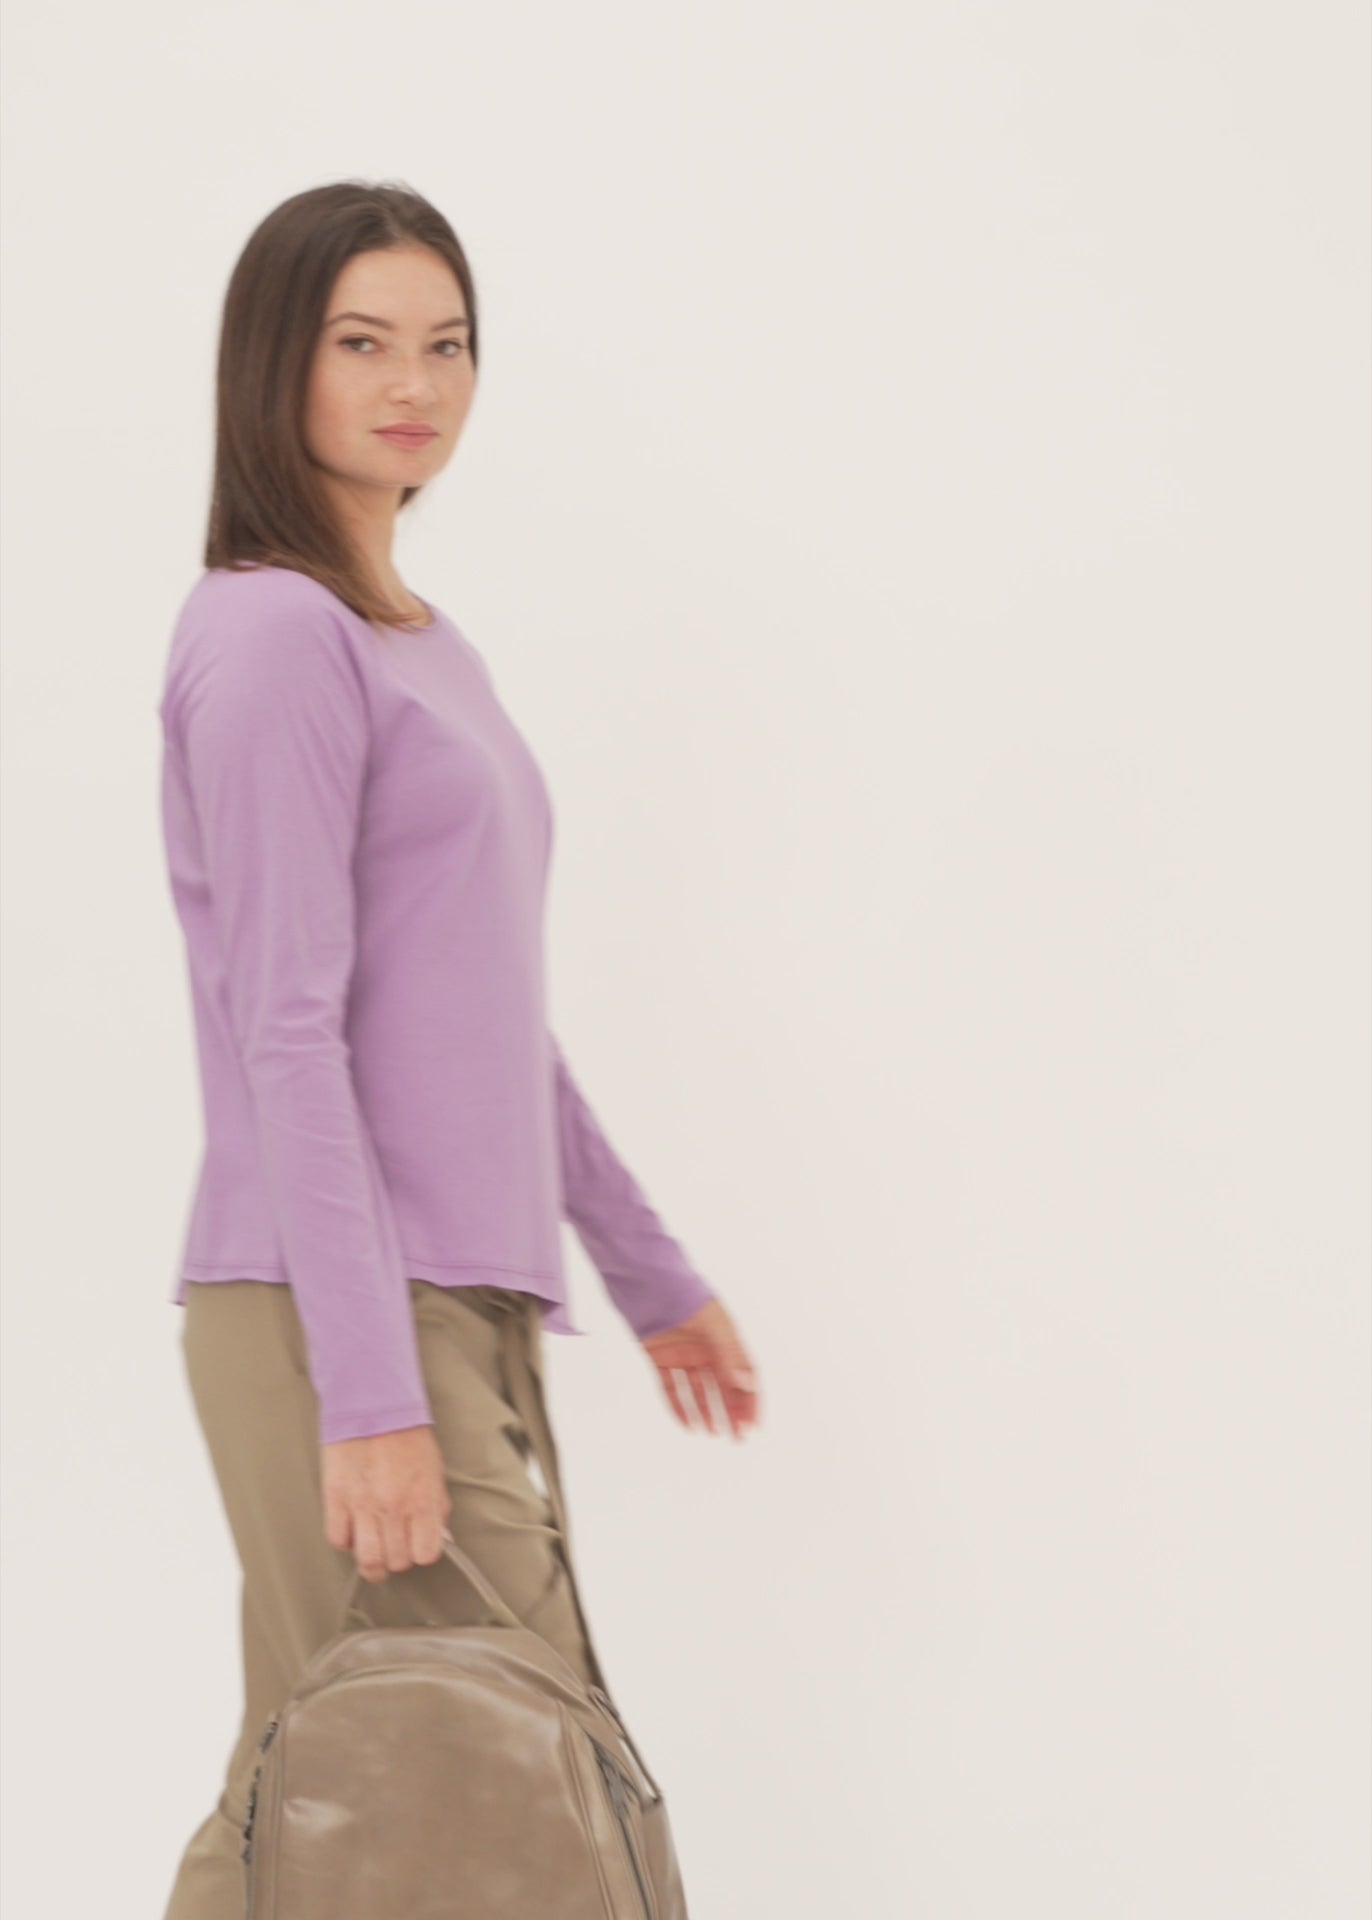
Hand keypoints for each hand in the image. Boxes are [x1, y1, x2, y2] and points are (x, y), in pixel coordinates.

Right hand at [321, 1424, 453, 1582]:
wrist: (373, 1404)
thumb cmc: (406, 1434)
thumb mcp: (433, 1470)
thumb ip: (437, 1507)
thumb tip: (440, 1537)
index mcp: (421, 1499)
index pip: (426, 1553)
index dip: (422, 1553)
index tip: (418, 1547)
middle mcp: (393, 1507)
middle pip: (396, 1560)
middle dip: (398, 1558)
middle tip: (395, 1547)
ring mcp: (362, 1505)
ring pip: (367, 1560)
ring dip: (372, 1565)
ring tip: (373, 1558)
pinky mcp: (336, 1498)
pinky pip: (338, 1538)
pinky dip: (346, 1540)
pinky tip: (353, 1529)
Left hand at [640, 1297, 760, 1439]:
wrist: (644, 1279)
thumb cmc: (682, 1293)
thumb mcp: (711, 1324)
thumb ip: (728, 1354)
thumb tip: (746, 1385)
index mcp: (725, 1337)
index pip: (744, 1374)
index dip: (750, 1399)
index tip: (753, 1425)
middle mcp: (707, 1348)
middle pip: (724, 1386)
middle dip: (732, 1412)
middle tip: (737, 1438)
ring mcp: (683, 1353)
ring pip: (699, 1390)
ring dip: (707, 1412)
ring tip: (714, 1433)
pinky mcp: (660, 1357)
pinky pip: (671, 1387)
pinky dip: (679, 1407)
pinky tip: (688, 1425)